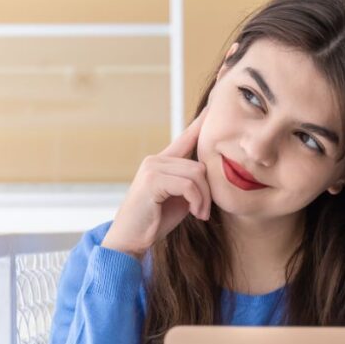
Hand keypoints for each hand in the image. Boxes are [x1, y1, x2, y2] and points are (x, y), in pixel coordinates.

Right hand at [101, 106, 211, 259]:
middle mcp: (155, 159)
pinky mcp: (152, 180)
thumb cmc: (155, 222)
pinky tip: (195, 214)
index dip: (202, 122)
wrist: (130, 240)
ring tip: (199, 214)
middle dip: (208, 190)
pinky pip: (188, 185)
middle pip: (199, 164)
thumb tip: (212, 175)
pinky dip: (196, 201)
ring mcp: (152, 167)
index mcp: (161, 162)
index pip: (186, 137)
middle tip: (204, 211)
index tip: (215, 103)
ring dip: (203, 198)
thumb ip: (191, 183)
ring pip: (196, 174)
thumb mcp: (179, 199)